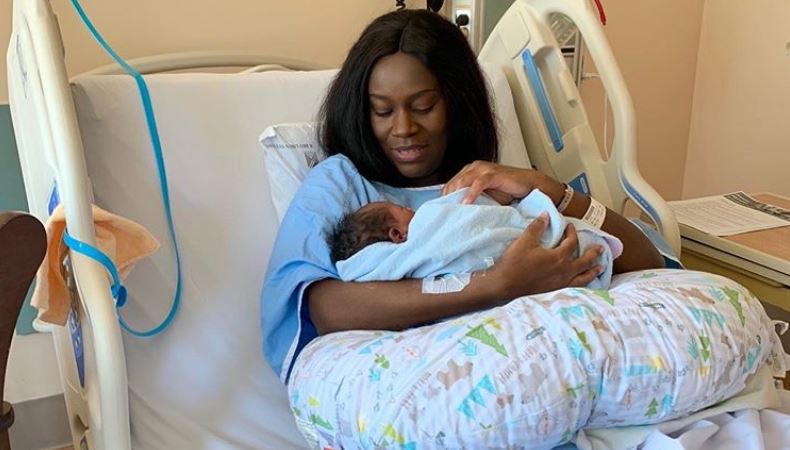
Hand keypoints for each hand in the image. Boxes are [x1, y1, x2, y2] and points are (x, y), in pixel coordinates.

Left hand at [442, 161, 564, 204]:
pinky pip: (479, 182)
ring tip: (452, 210)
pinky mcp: (493, 173)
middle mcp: (474, 167)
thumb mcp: (485, 197)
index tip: (440, 212)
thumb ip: (471, 199)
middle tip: (443, 214)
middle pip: (454, 183)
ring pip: (463, 181)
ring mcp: (484, 169)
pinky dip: (471, 193)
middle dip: (448, 198)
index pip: (450, 185)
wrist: (529, 186)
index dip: (444, 198)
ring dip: (457, 195)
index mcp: (469, 171)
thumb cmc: (507, 192)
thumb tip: (455, 213)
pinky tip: (466, 203)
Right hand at [485, 214, 603, 299]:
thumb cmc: (514, 263)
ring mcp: (561, 283)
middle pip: (584, 261)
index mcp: (558, 257)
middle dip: (593, 254)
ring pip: (583, 277)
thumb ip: (537, 227)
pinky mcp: (555, 292)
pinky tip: (582, 284)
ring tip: (600, 268)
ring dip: (593, 271)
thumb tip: (546, 215)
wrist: (504, 286)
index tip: (570, 226)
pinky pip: (575, 288)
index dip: (572, 232)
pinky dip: (582, 284)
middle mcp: (564, 271)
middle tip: (601, 248)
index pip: (571, 242)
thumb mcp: (524, 241)